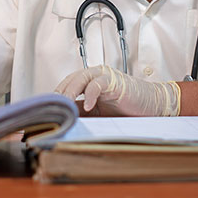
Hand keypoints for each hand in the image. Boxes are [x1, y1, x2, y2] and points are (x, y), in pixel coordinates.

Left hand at [55, 65, 179, 116]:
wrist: (153, 105)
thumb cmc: (127, 109)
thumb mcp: (99, 113)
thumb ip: (82, 113)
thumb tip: (62, 122)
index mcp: (88, 82)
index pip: (65, 86)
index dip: (55, 97)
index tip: (45, 111)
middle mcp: (94, 76)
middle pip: (69, 80)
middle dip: (58, 94)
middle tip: (49, 109)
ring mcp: (104, 77)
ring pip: (80, 78)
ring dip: (70, 91)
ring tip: (63, 104)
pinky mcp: (115, 81)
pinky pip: (98, 84)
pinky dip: (91, 94)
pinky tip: (87, 105)